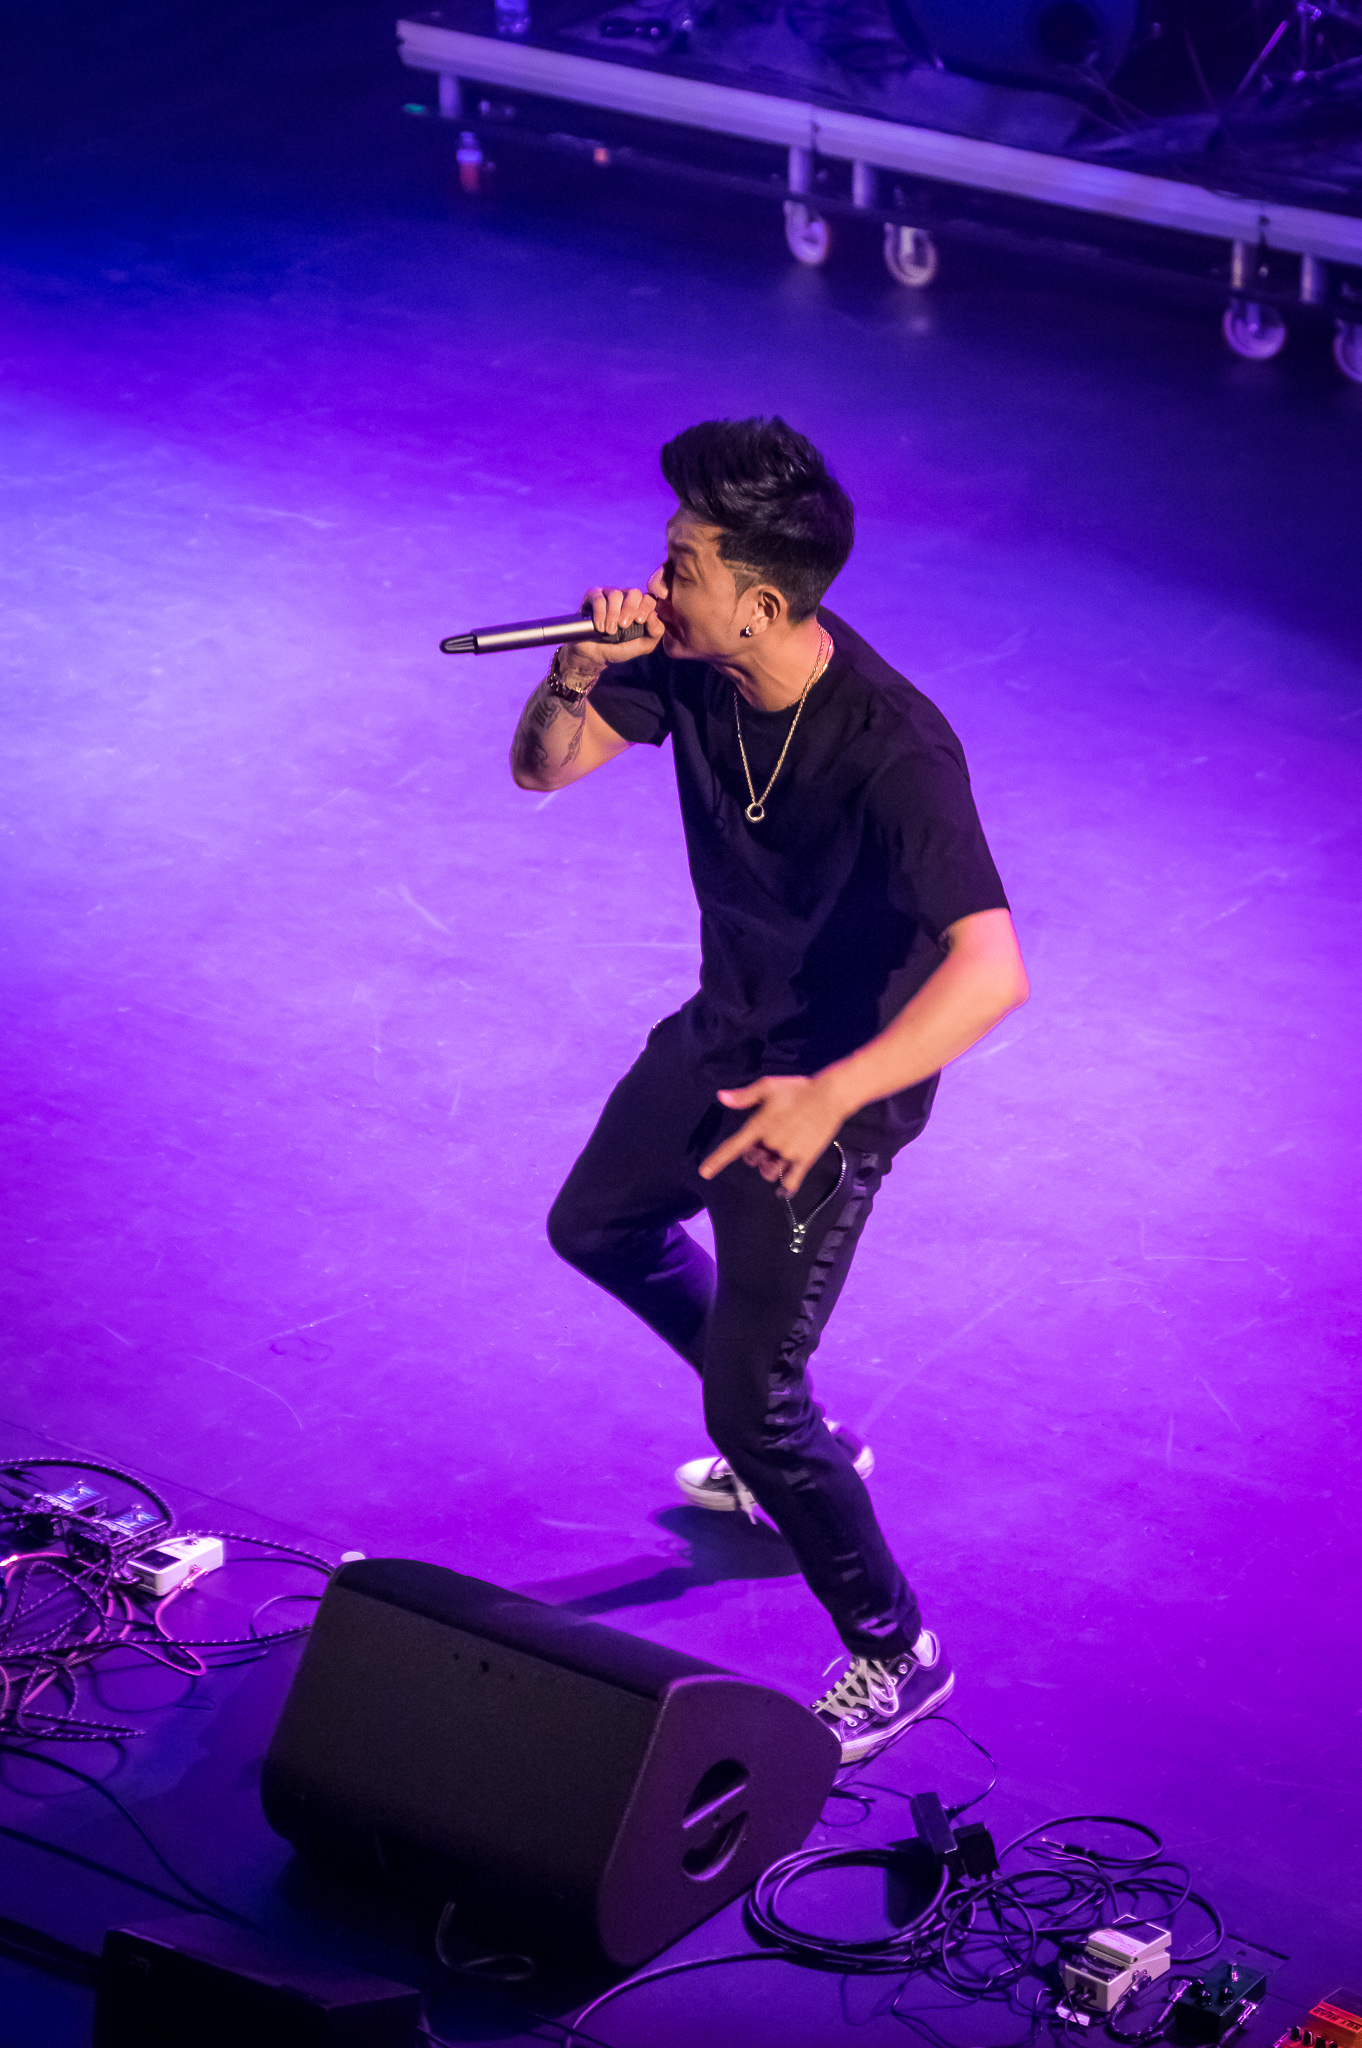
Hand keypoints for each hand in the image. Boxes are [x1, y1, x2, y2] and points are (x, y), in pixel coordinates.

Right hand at [555, 585, 662, 690]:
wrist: (595, 654)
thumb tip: (653, 615)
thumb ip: (655, 632)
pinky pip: (598, 598)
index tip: (639, 621)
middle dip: (630, 609)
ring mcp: (609, 594)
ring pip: (615, 595)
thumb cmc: (620, 648)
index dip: (645, 607)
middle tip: (624, 625)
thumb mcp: (643, 645)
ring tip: (610, 631)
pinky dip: (600, 613)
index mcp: (640, 606)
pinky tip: (600, 627)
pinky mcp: (593, 596)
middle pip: (634, 592)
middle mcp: (626, 597)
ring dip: (613, 614)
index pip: (649, 598)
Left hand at [698, 1074, 848, 1195]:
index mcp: (759, 1126)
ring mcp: (788, 1153)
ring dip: (768, 1168)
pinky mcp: (805, 1159)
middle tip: (764, 1143)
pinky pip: (791, 1181)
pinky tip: (782, 1192)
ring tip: (776, 1156)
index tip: (704, 1172)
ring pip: (770, 1171)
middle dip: (754, 1155)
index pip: (733, 1147)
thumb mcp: (768, 1086)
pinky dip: (785, 1189)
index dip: (717, 1160)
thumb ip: (743, 1096)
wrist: (829, 1096)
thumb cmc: (797, 1089)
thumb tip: (720, 1097)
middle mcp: (771, 1143)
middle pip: (753, 1159)